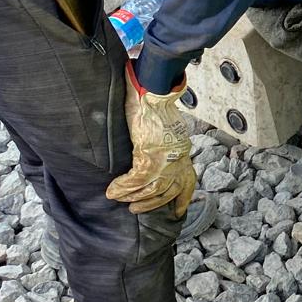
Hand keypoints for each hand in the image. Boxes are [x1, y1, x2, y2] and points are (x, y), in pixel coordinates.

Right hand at [107, 62, 196, 216]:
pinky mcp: (149, 153)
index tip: (179, 211)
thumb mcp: (167, 126)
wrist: (154, 90)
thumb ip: (163, 139)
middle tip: (137, 209)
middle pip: (169, 190)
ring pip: (153, 188)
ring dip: (136, 197)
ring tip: (123, 201)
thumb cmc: (156, 104)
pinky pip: (137, 179)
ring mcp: (165, 156)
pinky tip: (113, 191)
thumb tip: (155, 145)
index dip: (183, 198)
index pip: (188, 180)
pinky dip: (124, 187)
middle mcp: (177, 156)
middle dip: (153, 202)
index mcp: (182, 149)